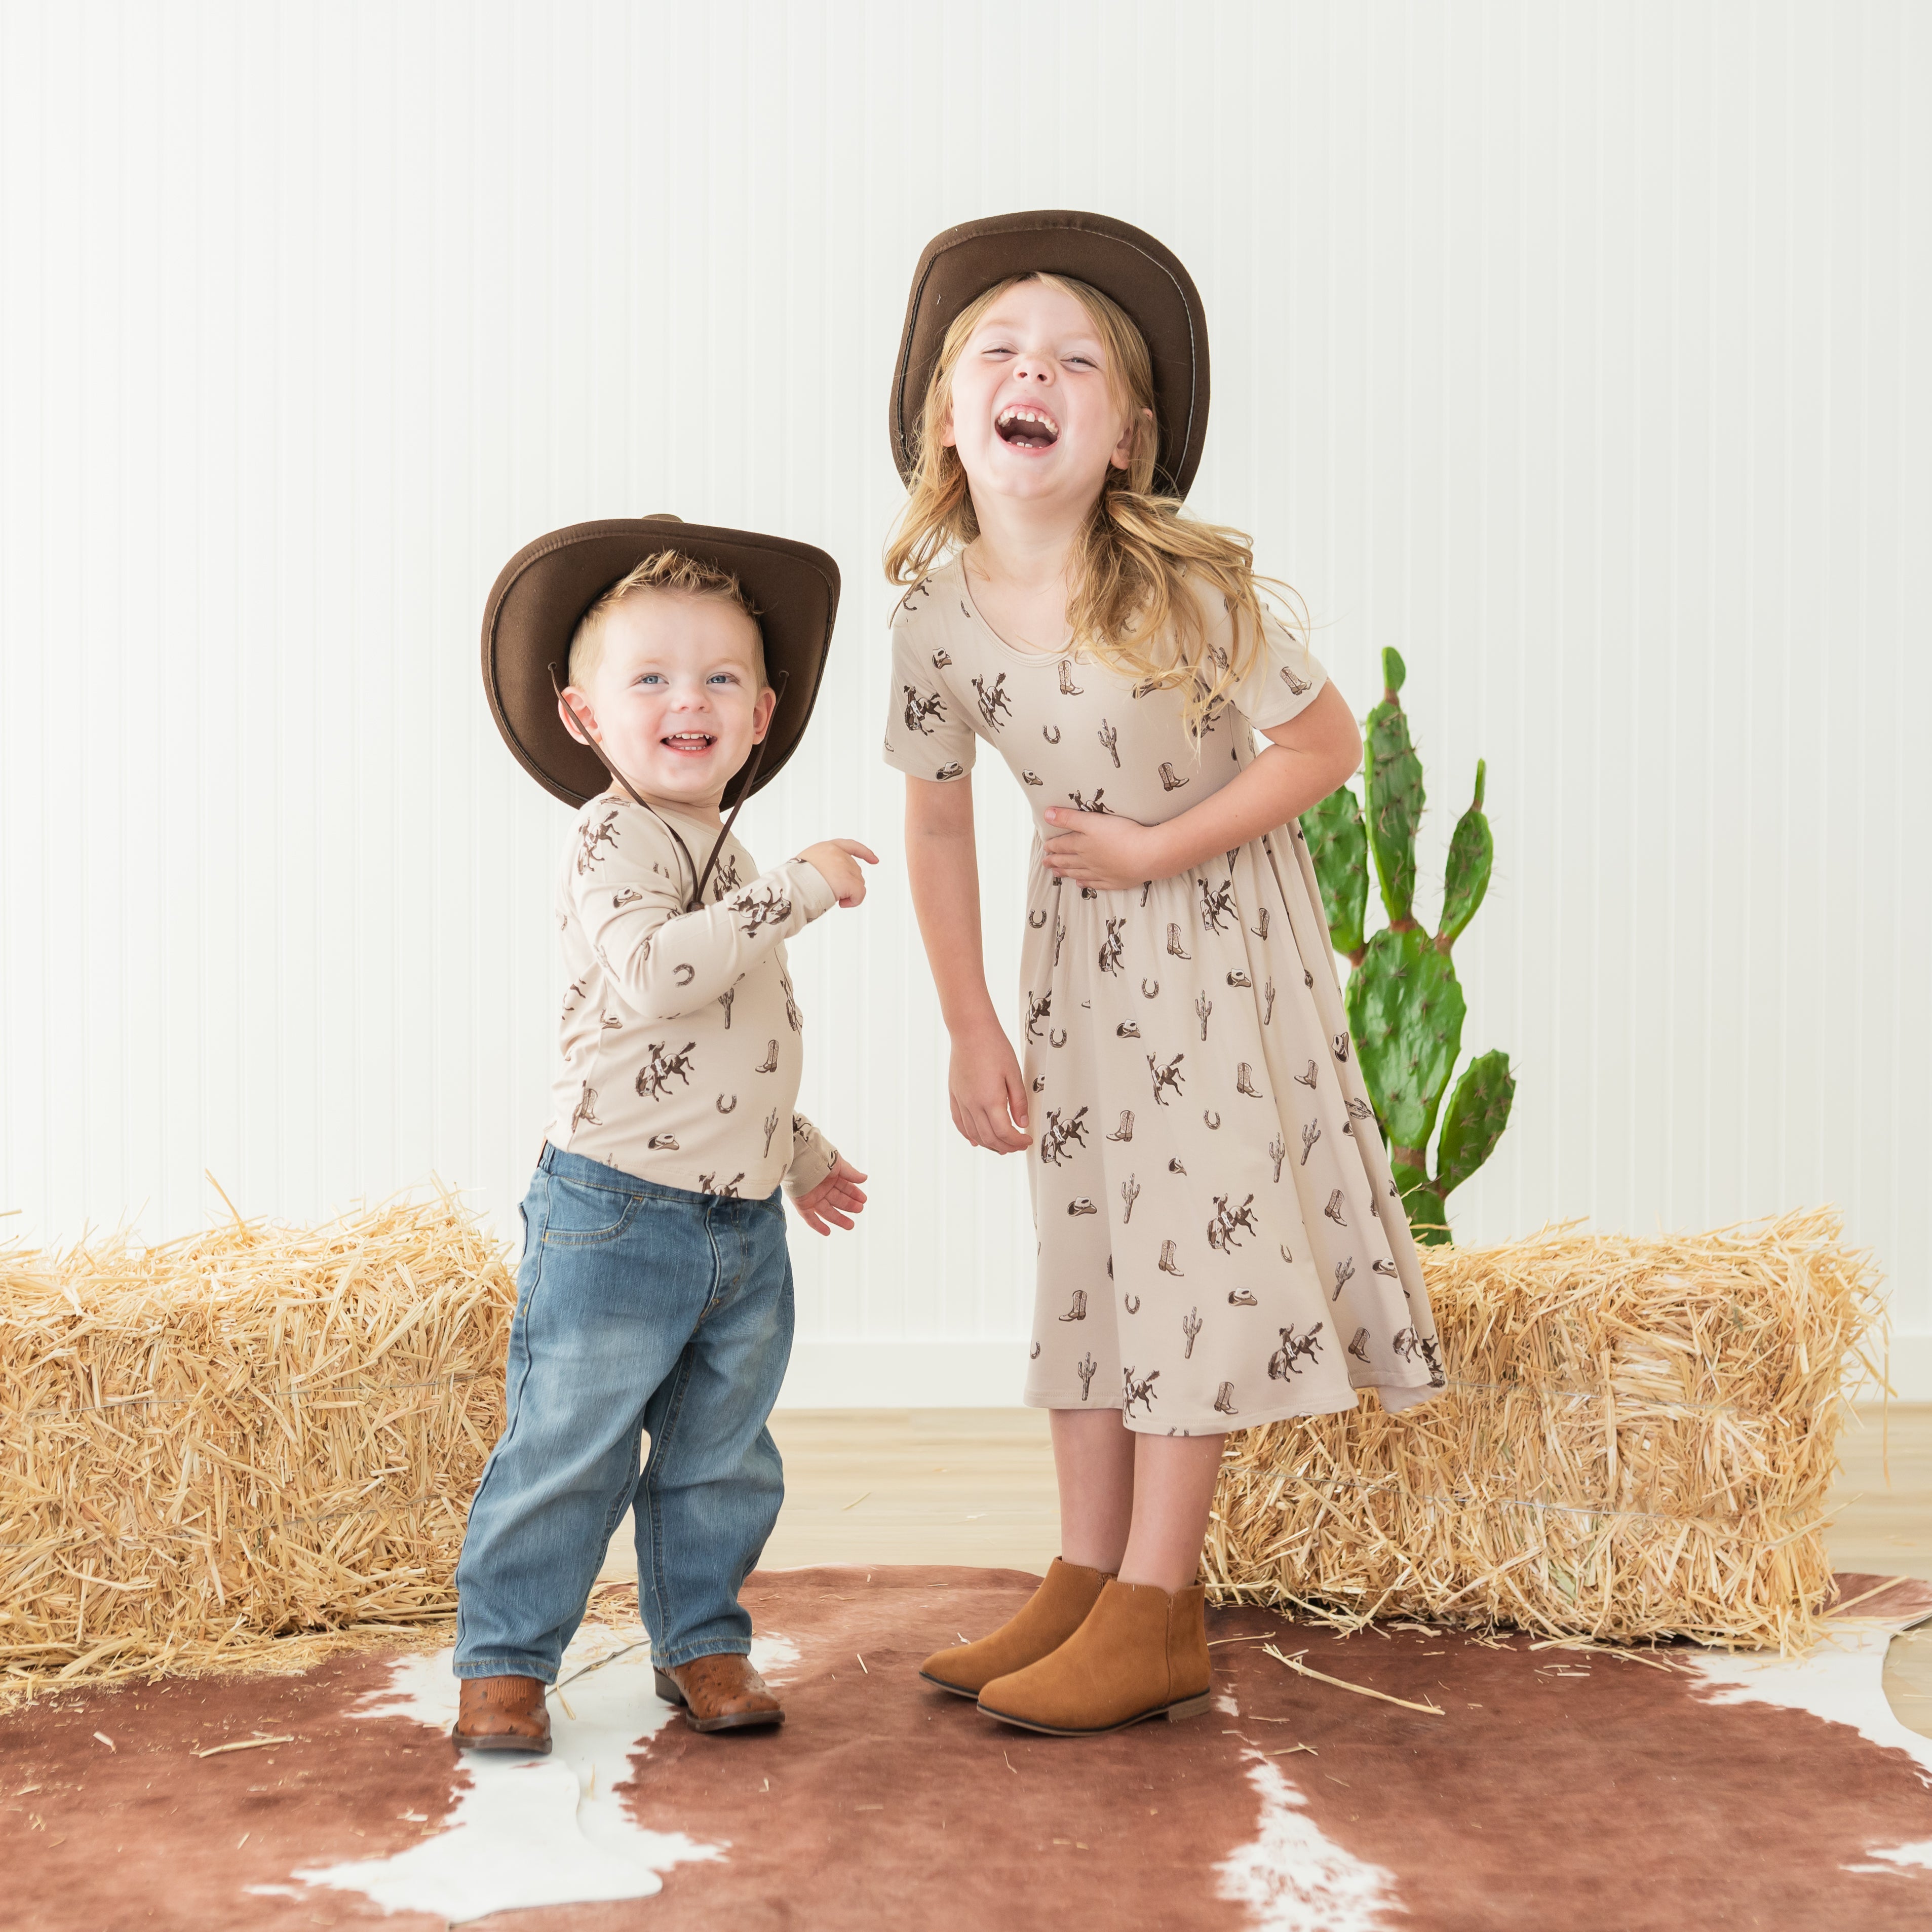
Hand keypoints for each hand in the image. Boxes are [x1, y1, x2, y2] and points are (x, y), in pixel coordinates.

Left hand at [792, 1154, 868, 1234]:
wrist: (800, 1157)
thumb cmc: (818, 1156)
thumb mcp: (838, 1164)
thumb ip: (850, 1173)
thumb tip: (864, 1178)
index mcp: (829, 1176)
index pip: (844, 1187)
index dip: (854, 1193)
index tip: (863, 1199)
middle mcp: (821, 1187)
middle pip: (837, 1200)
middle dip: (848, 1206)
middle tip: (859, 1209)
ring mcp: (811, 1196)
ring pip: (826, 1211)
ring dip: (838, 1218)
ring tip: (850, 1225)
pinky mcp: (802, 1203)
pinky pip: (810, 1217)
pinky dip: (818, 1225)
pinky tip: (827, 1232)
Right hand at [797, 839, 879, 907]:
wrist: (791, 887)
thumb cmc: (794, 881)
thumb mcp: (808, 864)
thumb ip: (823, 865)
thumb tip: (832, 880)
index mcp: (827, 847)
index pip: (851, 846)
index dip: (865, 853)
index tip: (875, 860)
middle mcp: (838, 854)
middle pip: (855, 871)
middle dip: (848, 883)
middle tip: (831, 891)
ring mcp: (844, 867)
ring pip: (858, 883)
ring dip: (848, 892)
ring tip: (831, 896)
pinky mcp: (848, 881)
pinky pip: (860, 894)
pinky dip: (854, 901)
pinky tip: (842, 904)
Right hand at [949, 1017, 1030, 1152]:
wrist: (970, 1031)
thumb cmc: (993, 1047)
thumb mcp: (1014, 1073)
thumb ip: (1019, 1101)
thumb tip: (1022, 1123)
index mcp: (990, 1099)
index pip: (1004, 1132)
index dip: (1017, 1141)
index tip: (1027, 1140)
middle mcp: (973, 1104)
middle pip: (989, 1137)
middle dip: (1006, 1146)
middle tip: (1018, 1145)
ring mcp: (962, 1100)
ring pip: (974, 1134)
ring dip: (989, 1144)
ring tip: (1002, 1146)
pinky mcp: (954, 1095)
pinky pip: (959, 1122)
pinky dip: (969, 1135)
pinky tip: (976, 1140)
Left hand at [1041, 808, 1168, 893]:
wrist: (1147, 855)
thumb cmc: (1122, 835)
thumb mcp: (1092, 821)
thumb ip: (1069, 817)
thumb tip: (1047, 814)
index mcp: (1082, 845)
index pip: (1063, 845)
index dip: (1053, 846)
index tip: (1046, 848)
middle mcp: (1089, 861)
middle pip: (1068, 861)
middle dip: (1055, 861)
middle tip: (1046, 863)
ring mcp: (1102, 873)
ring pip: (1079, 873)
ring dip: (1066, 873)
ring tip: (1057, 874)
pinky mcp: (1116, 881)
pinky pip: (1096, 884)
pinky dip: (1087, 883)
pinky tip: (1081, 884)